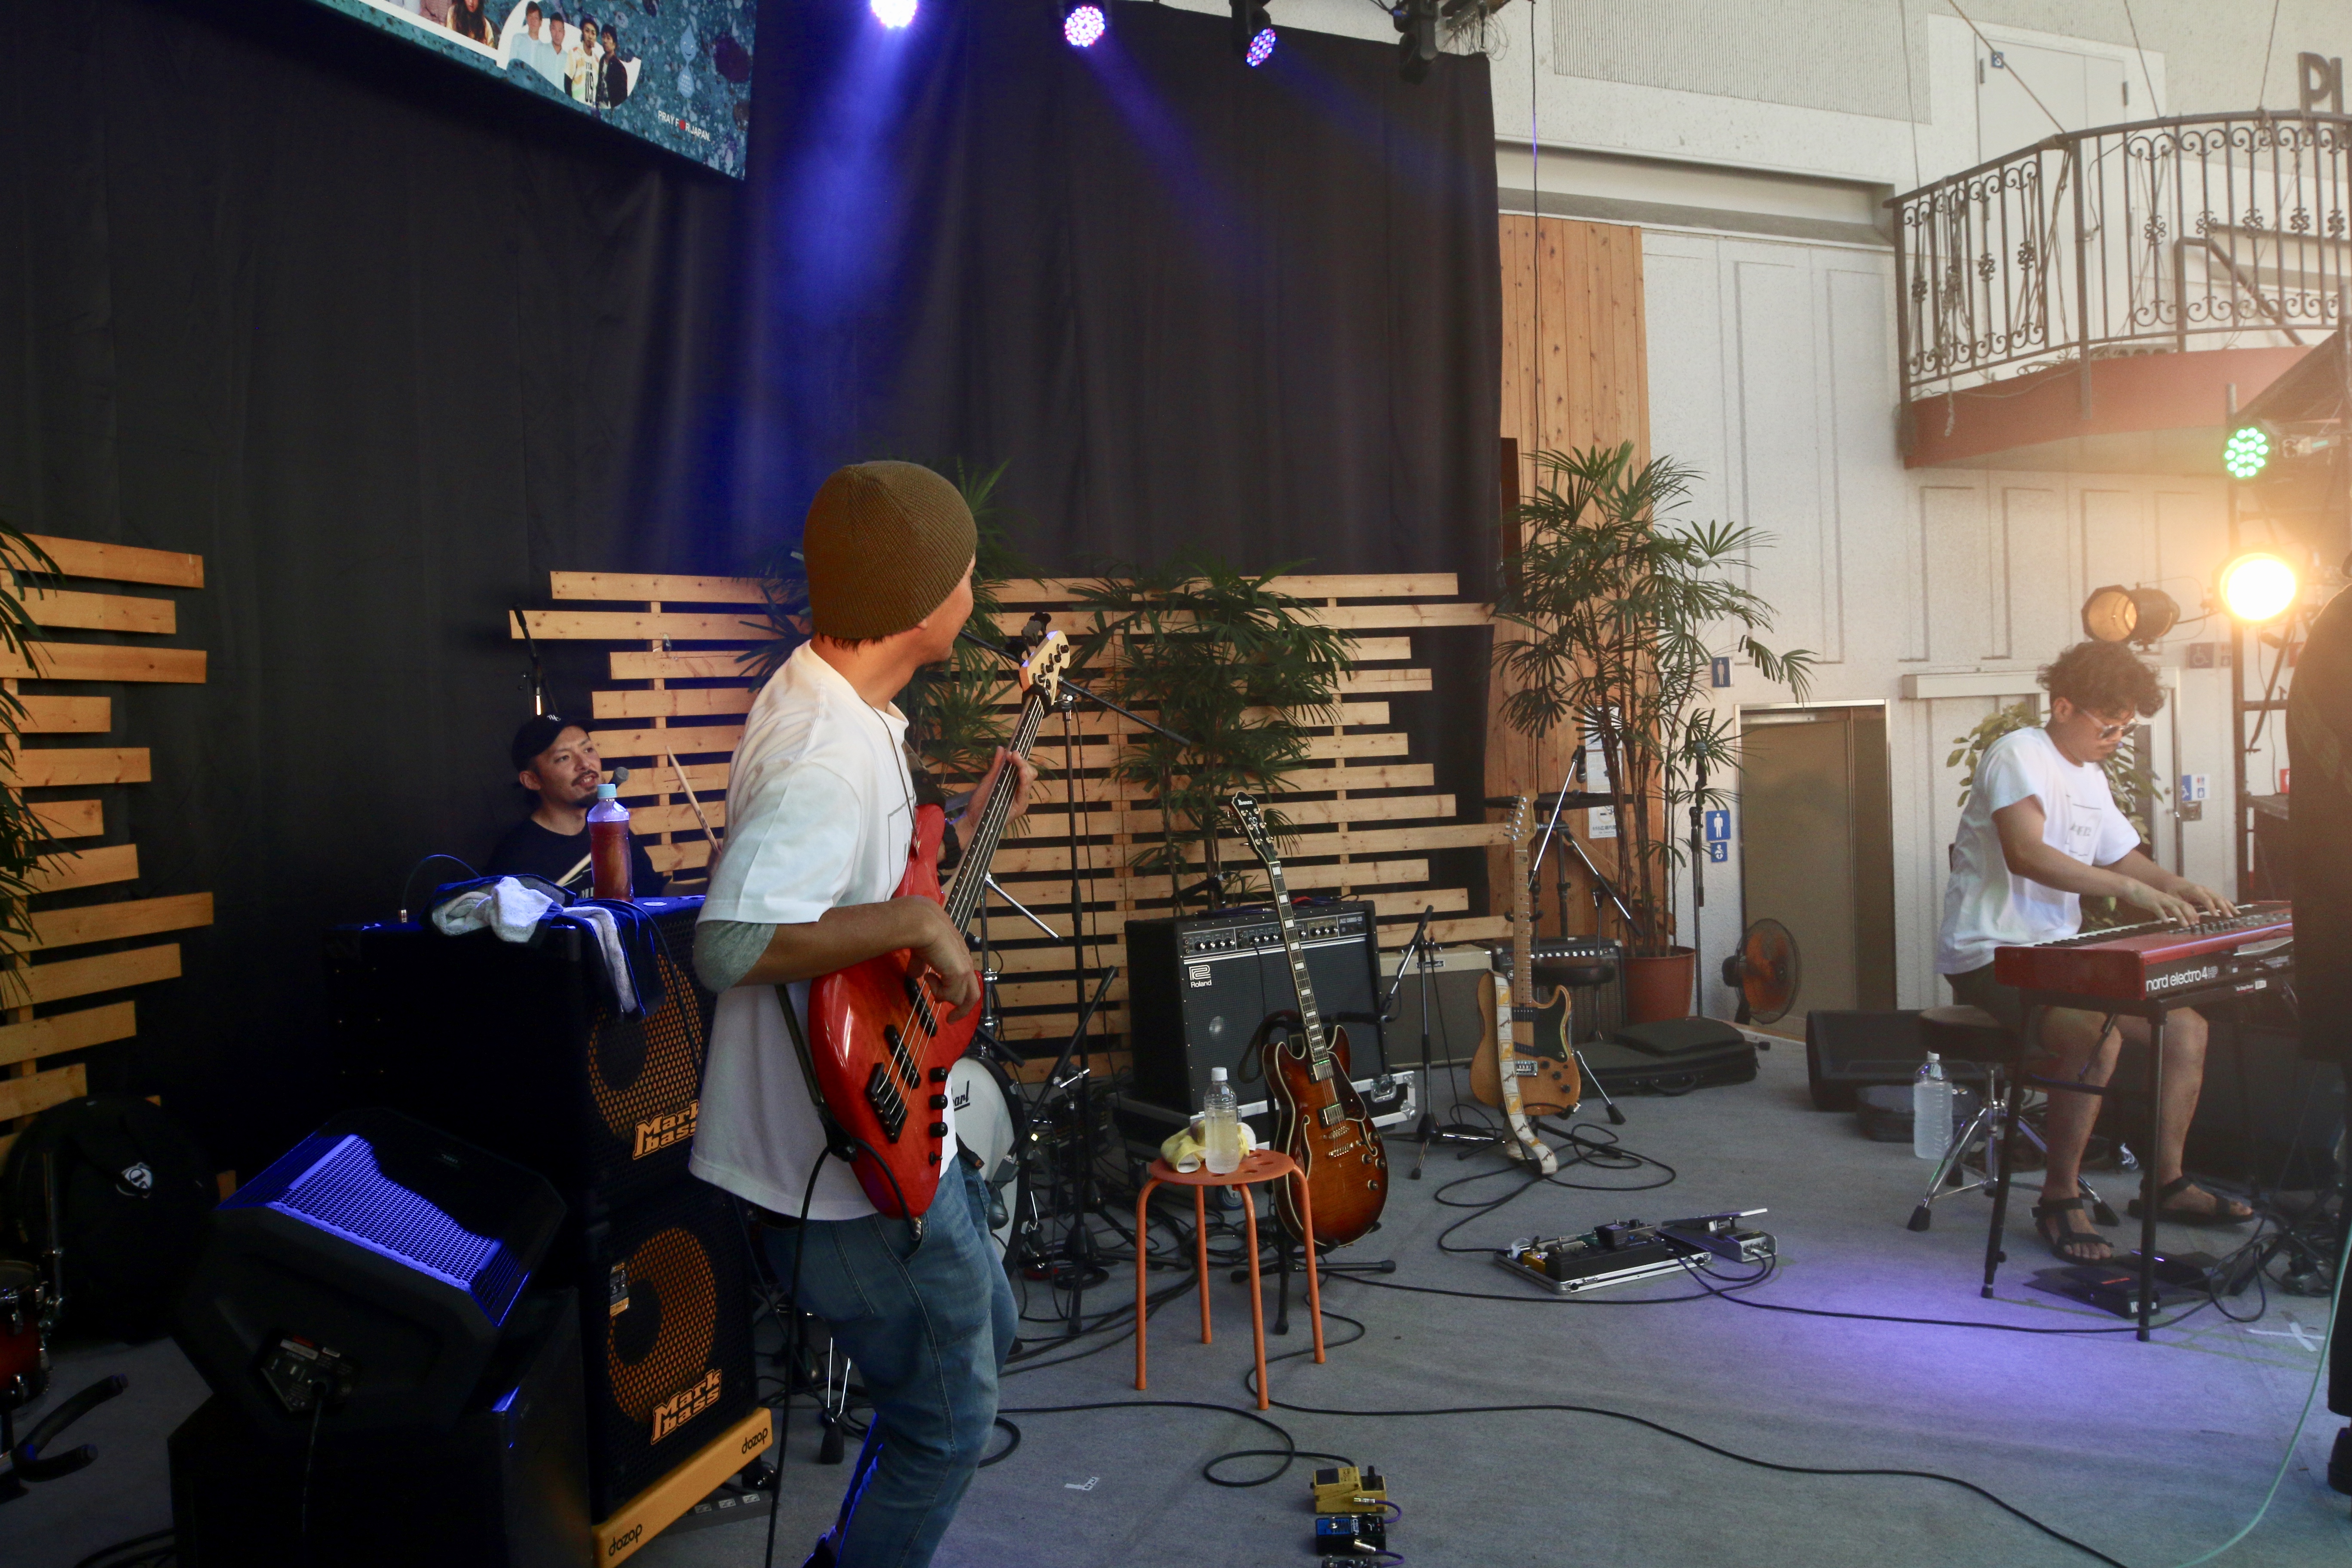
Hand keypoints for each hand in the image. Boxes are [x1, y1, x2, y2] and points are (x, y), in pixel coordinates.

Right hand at [895, 896, 979, 1021]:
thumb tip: (916, 975)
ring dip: (943, 996)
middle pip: (973, 994)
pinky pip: (952, 996)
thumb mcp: (921, 951)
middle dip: (962, 1009)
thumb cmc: (920, 931)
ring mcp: (964, 969)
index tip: (941, 1000)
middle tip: (950, 1019)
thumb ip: (920, 964)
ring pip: (963, 998)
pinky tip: (929, 977)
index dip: (956, 992)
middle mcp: (965, 962)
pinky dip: (939, 992)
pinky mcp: (959, 974)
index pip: (965, 979)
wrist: (922, 923)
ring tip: (930, 982)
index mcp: (959, 954)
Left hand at [973, 746, 1038, 822]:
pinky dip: (1024, 779)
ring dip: (1024, 767)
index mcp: (1016, 787)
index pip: (1025, 771)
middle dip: (1023, 762)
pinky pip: (1025, 791)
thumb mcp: (989, 780)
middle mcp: (1021, 794)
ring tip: (1015, 758)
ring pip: (1029, 780)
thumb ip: (997, 765)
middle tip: (1013, 754)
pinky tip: (1020, 771)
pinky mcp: (1019, 808)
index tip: (1012, 751)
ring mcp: (1022, 801)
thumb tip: (1001, 748)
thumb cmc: (980, 801)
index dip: (1020, 760)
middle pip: (1030, 774)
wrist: (972, 819)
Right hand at [2122, 881, 2202, 924]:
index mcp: (2169, 898)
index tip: (2196, 921)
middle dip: (2190, 915)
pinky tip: (2166, 921)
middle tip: (2194, 924)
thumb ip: (2164, 908)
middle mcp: (2166, 899)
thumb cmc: (2143, 895)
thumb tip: (2171, 916)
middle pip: (2183, 905)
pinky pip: (2158, 909)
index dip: (2192, 912)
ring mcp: (2159, 900)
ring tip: (2185, 925)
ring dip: (2181, 916)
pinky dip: (2163, 916)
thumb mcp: (2156, 901)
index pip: (2185, 904)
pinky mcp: (2150, 902)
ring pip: (2173, 907)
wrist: (2131, 887)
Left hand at [2174, 882, 2236, 917]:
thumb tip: (2193, 920)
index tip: (2216, 916)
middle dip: (2224, 908)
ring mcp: (2208, 891)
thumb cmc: (2173, 892)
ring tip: (2236, 915)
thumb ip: (2184, 909)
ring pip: (2221, 898)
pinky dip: (2228, 905)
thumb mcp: (2175, 900)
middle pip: (2217, 898)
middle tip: (2230, 917)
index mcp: (2194, 890)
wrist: (2175, 883)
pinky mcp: (2211, 894)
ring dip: (2229, 906)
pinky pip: (2221, 899)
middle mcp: (2203, 889)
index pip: (2205, 899)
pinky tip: (2235, 911)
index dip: (2211, 907)